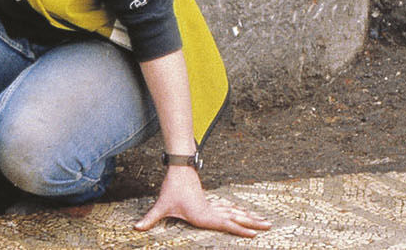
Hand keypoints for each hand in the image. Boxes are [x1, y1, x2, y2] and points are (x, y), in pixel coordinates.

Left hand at [133, 166, 270, 236]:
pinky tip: (249, 216)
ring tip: (266, 222)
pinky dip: (242, 214)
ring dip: (251, 218)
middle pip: (237, 217)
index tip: (253, 234)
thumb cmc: (172, 189)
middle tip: (269, 226)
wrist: (179, 170)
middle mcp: (212, 210)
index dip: (239, 229)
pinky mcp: (213, 204)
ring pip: (237, 213)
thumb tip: (136, 228)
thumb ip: (150, 218)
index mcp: (203, 214)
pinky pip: (231, 210)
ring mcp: (214, 206)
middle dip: (253, 223)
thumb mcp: (161, 205)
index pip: (225, 223)